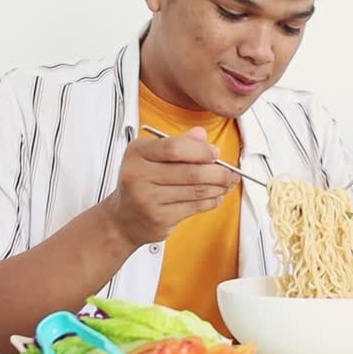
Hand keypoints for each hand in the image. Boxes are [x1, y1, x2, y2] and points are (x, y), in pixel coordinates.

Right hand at [103, 127, 237, 247]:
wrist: (122, 219)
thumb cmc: (140, 184)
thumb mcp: (151, 157)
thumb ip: (177, 144)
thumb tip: (201, 134)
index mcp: (137, 153)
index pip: (173, 148)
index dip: (200, 150)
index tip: (215, 153)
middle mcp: (138, 175)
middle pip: (189, 172)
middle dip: (217, 172)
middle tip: (229, 171)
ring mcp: (147, 199)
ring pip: (195, 190)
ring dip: (218, 187)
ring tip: (226, 183)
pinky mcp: (159, 218)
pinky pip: (194, 207)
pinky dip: (211, 201)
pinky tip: (215, 196)